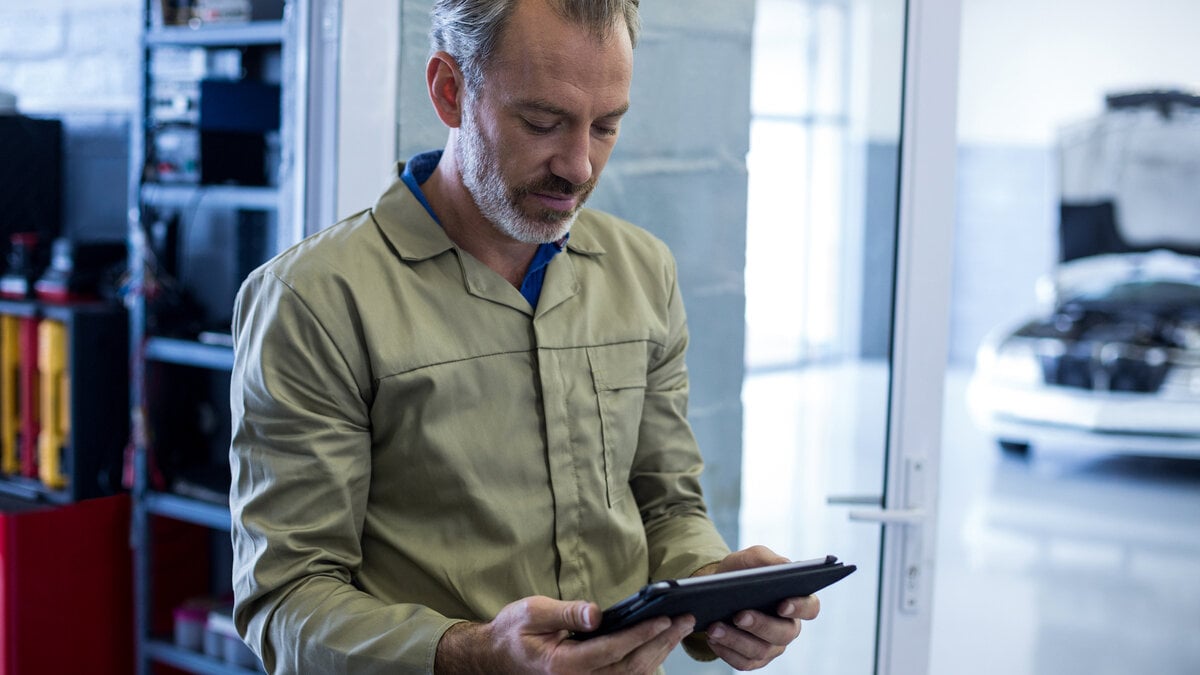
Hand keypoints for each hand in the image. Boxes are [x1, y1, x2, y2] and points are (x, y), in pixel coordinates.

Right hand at [436, 595, 694, 673]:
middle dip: (661, 642)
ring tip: (680, 629)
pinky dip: (646, 662)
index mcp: (563, 665)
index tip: (664, 617)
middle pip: (630, 666)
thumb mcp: (532, 613)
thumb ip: (566, 614)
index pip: (611, 649)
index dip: (640, 634)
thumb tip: (596, 613)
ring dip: (659, 652)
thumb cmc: (513, 632)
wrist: (495, 658)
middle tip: (686, 619)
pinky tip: (661, 645)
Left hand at [693, 546, 820, 670]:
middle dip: (761, 625)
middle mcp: (788, 628)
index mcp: (796, 601)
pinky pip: (743, 662)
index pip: (810, 608)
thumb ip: (767, 559)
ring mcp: (772, 647)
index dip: (800, 608)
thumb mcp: (751, 558)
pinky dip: (726, 652)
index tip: (782, 604)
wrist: (717, 591)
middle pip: (784, 633)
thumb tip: (784, 566)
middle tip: (739, 615)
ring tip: (714, 627)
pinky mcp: (753, 660)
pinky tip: (713, 639)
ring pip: (760, 651)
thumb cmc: (741, 573)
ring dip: (736, 640)